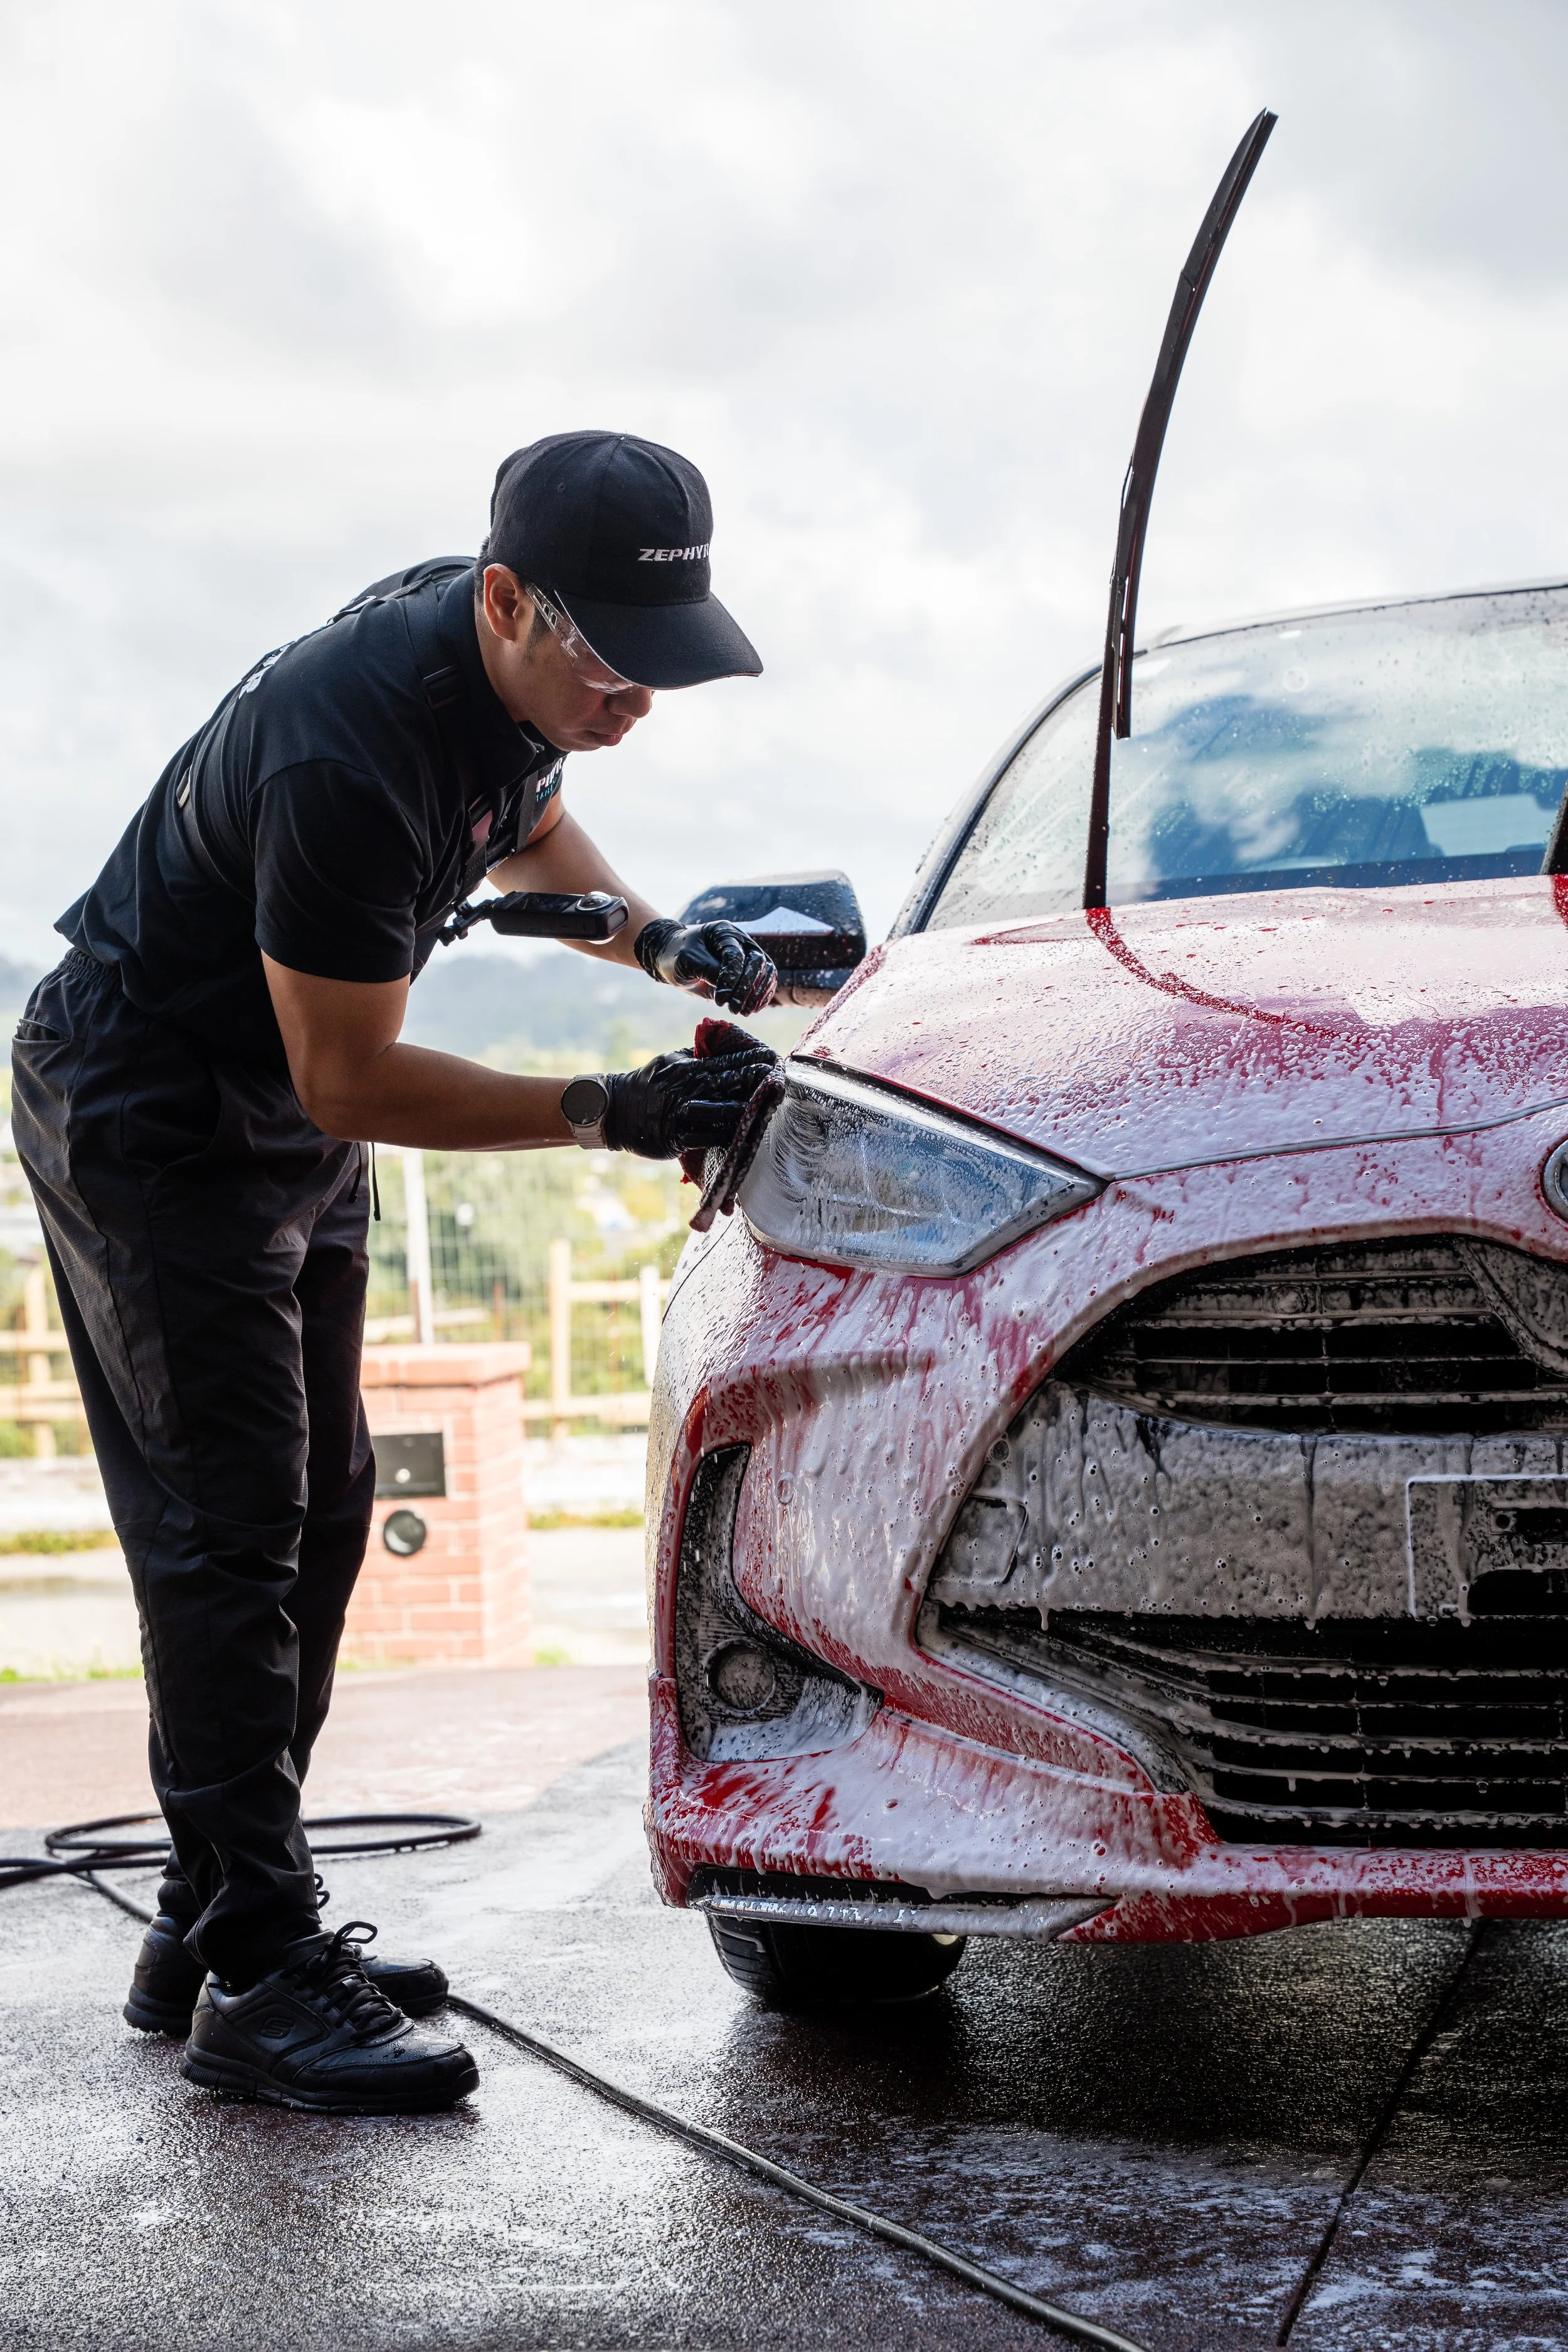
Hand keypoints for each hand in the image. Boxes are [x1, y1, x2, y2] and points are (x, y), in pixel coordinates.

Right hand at [602, 1024, 780, 1158]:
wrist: (615, 1110)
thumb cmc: (649, 1084)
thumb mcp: (670, 1060)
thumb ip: (696, 1055)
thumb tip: (723, 1044)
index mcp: (688, 1067)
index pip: (727, 1060)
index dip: (752, 1058)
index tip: (774, 1057)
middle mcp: (687, 1087)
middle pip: (730, 1082)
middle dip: (757, 1080)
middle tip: (781, 1078)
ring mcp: (682, 1113)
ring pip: (722, 1111)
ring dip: (748, 1108)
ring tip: (770, 1105)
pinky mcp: (677, 1136)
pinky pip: (709, 1137)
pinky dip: (729, 1135)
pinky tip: (748, 1134)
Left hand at [634, 917, 776, 1015]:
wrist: (673, 959)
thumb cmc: (677, 955)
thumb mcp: (688, 960)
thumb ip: (708, 970)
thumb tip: (731, 987)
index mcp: (724, 932)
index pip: (736, 955)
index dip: (731, 979)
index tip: (720, 1000)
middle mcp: (740, 942)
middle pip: (757, 963)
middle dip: (747, 989)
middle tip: (733, 1009)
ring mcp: (746, 956)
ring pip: (766, 973)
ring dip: (757, 995)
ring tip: (743, 1012)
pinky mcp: (746, 972)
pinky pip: (764, 983)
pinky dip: (761, 997)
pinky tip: (751, 1010)